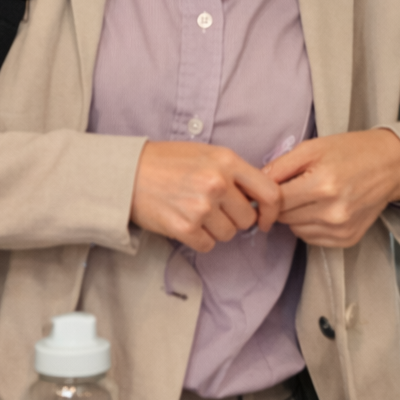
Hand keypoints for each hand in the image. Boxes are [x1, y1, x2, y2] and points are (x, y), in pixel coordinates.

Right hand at [131, 141, 281, 253]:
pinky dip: (199, 239)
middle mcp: (217, 183)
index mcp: (227, 161)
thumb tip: (259, 200)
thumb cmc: (167, 162)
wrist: (126, 173)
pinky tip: (185, 222)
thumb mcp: (207, 154)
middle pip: (248, 219)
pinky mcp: (184, 227)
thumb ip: (235, 173)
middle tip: (214, 209)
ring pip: (228, 234)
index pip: (270, 193)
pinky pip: (208, 245)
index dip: (272, 211)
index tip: (265, 219)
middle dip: (235, 219)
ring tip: (195, 212)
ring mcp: (201, 206)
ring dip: (215, 230)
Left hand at [264, 128, 399, 246]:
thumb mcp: (313, 147)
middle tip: (294, 187)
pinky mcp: (347, 239)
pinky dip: (310, 225)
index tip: (267, 188)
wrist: (391, 165)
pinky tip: (322, 209)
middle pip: (283, 217)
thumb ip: (280, 166)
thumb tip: (254, 185)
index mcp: (322, 185)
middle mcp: (332, 212)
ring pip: (295, 230)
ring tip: (311, 196)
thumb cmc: (351, 151)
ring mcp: (341, 229)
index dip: (266, 194)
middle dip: (282, 203)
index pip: (275, 201)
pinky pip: (312, 238)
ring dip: (295, 215)